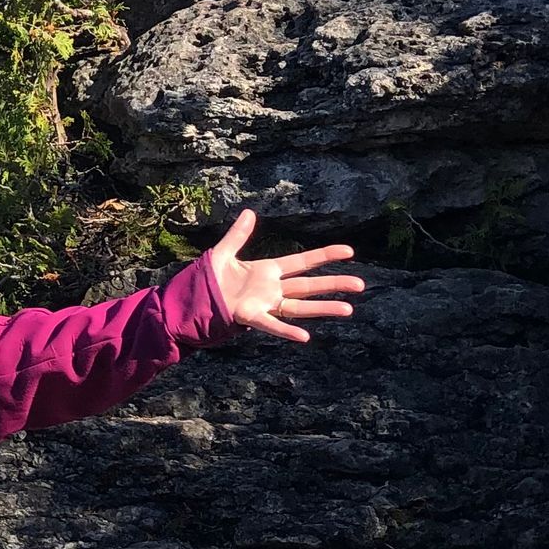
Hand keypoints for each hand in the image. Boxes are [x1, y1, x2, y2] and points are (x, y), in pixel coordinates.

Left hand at [208, 209, 363, 343]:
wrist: (188, 303)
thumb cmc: (205, 280)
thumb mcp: (222, 253)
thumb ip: (238, 235)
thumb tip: (250, 212)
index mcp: (267, 271)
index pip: (302, 262)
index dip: (324, 256)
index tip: (349, 252)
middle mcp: (270, 289)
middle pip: (308, 285)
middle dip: (334, 284)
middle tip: (360, 284)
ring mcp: (263, 305)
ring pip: (299, 306)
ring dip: (322, 308)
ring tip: (348, 309)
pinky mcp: (249, 317)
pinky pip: (271, 324)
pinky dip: (286, 330)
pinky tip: (305, 336)